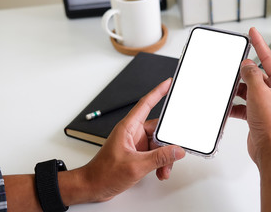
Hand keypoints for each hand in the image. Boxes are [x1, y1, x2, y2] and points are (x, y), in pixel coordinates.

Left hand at [75, 78, 185, 202]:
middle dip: (167, 144)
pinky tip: (160, 171)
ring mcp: (135, 143)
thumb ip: (159, 158)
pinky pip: (154, 153)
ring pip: (158, 144)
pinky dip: (160, 162)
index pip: (146, 104)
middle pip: (158, 130)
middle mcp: (132, 133)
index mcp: (128, 127)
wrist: (93, 186)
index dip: (158, 92)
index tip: (169, 83)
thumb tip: (177, 150)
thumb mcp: (136, 166)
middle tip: (174, 153)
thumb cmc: (103, 173)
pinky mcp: (137, 153)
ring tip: (163, 169)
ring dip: (164, 157)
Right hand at [230, 28, 270, 210]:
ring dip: (237, 91)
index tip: (252, 32)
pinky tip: (228, 107)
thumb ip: (251, 75)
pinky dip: (235, 105)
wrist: (268, 150)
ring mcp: (266, 103)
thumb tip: (247, 64)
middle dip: (243, 73)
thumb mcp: (259, 94)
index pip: (269, 58)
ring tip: (228, 89)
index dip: (259, 44)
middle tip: (233, 65)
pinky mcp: (256, 113)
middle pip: (256, 75)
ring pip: (248, 89)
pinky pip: (243, 103)